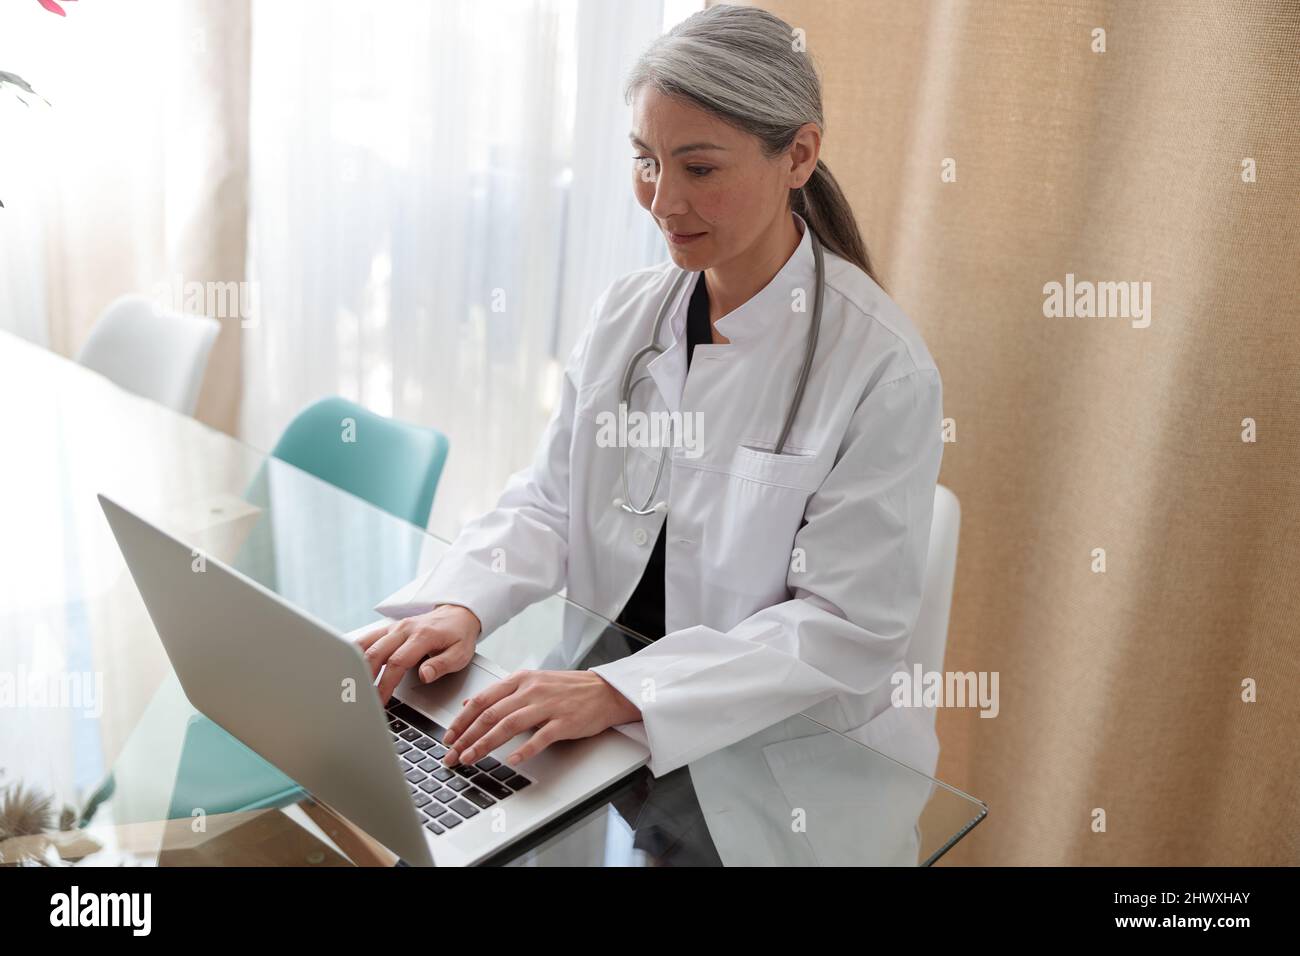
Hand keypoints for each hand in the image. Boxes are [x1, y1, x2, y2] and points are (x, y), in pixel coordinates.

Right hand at [355, 604, 481, 705]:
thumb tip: (424, 676)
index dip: (386, 684)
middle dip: (366, 678)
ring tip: (350, 685)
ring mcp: (394, 628)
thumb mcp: (460, 654)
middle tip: (361, 698)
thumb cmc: (459, 636)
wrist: (457, 614)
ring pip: (366, 644)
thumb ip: (441, 665)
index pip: (397, 662)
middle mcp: (404, 629)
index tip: (380, 701)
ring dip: (355, 665)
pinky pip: (367, 638)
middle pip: (376, 653)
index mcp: (422, 636)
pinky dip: (354, 651)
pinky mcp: (388, 629)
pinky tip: (347, 666)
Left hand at [442, 670, 640, 767]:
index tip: (448, 737)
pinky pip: (540, 737)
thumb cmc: (569, 689)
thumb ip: (501, 692)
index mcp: (521, 679)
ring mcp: (548, 705)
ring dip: (485, 743)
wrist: (605, 691)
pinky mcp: (564, 721)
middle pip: (490, 714)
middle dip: (466, 736)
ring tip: (470, 758)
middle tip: (451, 754)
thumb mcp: (532, 682)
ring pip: (509, 725)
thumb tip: (471, 702)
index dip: (462, 719)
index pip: (483, 699)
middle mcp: (531, 690)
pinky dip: (524, 750)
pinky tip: (512, 761)